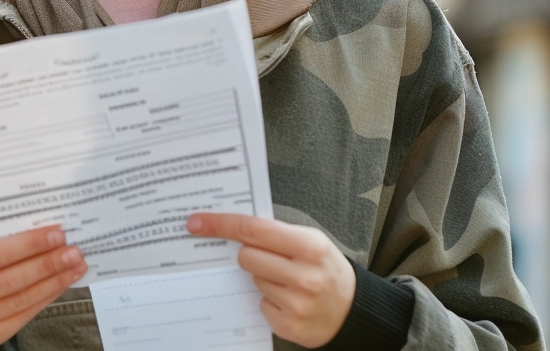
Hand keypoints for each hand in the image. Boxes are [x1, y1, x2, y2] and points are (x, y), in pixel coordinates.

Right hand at [0, 225, 87, 348]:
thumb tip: (43, 233)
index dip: (27, 244)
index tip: (55, 234)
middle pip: (9, 279)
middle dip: (46, 263)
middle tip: (71, 251)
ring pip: (20, 299)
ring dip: (52, 281)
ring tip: (73, 266)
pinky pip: (23, 315)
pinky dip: (46, 297)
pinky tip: (60, 283)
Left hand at [187, 213, 354, 347]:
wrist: (353, 310)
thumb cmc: (325, 268)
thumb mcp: (311, 241)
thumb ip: (276, 231)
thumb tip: (231, 224)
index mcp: (310, 247)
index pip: (253, 230)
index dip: (221, 224)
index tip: (197, 222)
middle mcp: (305, 276)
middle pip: (246, 256)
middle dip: (252, 255)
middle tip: (273, 260)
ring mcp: (297, 304)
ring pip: (253, 280)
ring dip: (264, 278)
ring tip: (289, 282)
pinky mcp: (289, 326)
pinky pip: (259, 303)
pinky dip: (270, 300)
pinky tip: (289, 300)